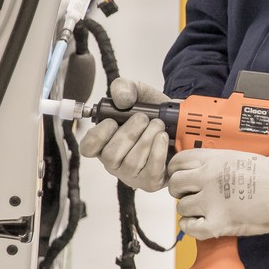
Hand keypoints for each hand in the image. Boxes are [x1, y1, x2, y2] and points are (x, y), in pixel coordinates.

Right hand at [76, 77, 169, 192]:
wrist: (181, 123)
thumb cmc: (153, 113)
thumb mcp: (139, 93)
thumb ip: (125, 87)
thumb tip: (121, 99)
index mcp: (105, 143)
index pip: (87, 148)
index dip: (98, 135)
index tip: (113, 121)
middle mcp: (115, 162)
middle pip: (110, 156)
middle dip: (129, 133)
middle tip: (144, 119)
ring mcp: (132, 175)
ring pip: (131, 162)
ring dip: (147, 138)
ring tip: (158, 125)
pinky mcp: (151, 181)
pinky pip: (151, 170)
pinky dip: (158, 150)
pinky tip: (163, 137)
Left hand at [166, 150, 268, 237]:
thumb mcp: (240, 157)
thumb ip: (217, 163)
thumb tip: (201, 172)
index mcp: (214, 159)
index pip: (178, 162)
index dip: (176, 171)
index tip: (181, 177)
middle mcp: (207, 177)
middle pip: (175, 184)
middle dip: (181, 191)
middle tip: (193, 196)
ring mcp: (211, 201)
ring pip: (181, 207)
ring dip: (190, 210)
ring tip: (204, 211)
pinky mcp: (218, 222)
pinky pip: (190, 228)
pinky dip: (193, 227)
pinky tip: (203, 224)